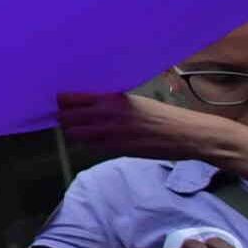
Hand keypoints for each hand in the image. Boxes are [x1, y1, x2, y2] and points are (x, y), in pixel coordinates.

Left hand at [56, 88, 235, 164]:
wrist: (185, 134)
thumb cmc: (162, 116)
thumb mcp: (133, 101)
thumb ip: (110, 103)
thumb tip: (89, 104)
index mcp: (111, 99)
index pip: (70, 99)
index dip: (62, 103)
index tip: (61, 103)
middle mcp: (107, 115)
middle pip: (67, 118)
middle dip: (64, 119)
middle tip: (67, 119)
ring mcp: (111, 134)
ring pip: (76, 134)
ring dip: (75, 132)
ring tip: (80, 129)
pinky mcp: (118, 149)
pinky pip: (92, 146)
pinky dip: (89, 143)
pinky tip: (95, 140)